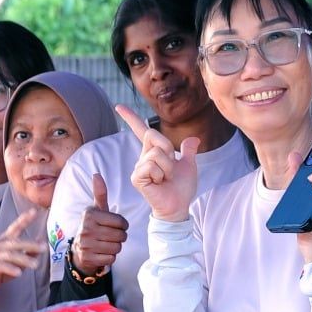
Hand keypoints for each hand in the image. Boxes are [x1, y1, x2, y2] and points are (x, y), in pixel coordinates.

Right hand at [0, 210, 43, 307]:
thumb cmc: (0, 269)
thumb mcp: (17, 261)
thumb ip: (29, 252)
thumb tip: (43, 242)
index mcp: (5, 241)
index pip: (15, 227)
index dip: (24, 219)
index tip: (34, 211)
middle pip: (16, 242)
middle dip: (31, 244)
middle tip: (44, 248)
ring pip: (10, 255)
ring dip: (24, 259)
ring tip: (36, 265)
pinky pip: (1, 266)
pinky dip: (11, 269)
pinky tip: (19, 273)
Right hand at [71, 173, 128, 275]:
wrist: (80, 250)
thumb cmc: (94, 227)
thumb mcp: (97, 210)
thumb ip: (100, 194)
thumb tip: (96, 174)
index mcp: (90, 215)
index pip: (121, 222)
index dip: (123, 225)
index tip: (116, 226)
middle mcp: (86, 229)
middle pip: (121, 236)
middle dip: (120, 237)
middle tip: (111, 236)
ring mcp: (86, 244)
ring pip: (117, 248)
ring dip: (115, 247)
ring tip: (106, 244)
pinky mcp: (88, 258)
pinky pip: (111, 259)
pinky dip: (110, 257)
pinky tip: (102, 253)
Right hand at [122, 104, 199, 221]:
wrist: (179, 205)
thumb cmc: (181, 188)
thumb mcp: (189, 165)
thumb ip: (189, 151)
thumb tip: (193, 139)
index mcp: (153, 152)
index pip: (141, 131)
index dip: (130, 118)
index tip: (118, 106)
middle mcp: (143, 157)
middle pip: (154, 136)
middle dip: (169, 150)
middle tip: (171, 169)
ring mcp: (138, 167)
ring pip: (156, 153)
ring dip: (168, 166)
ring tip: (166, 179)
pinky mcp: (136, 177)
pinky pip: (150, 165)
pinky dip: (160, 174)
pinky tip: (159, 183)